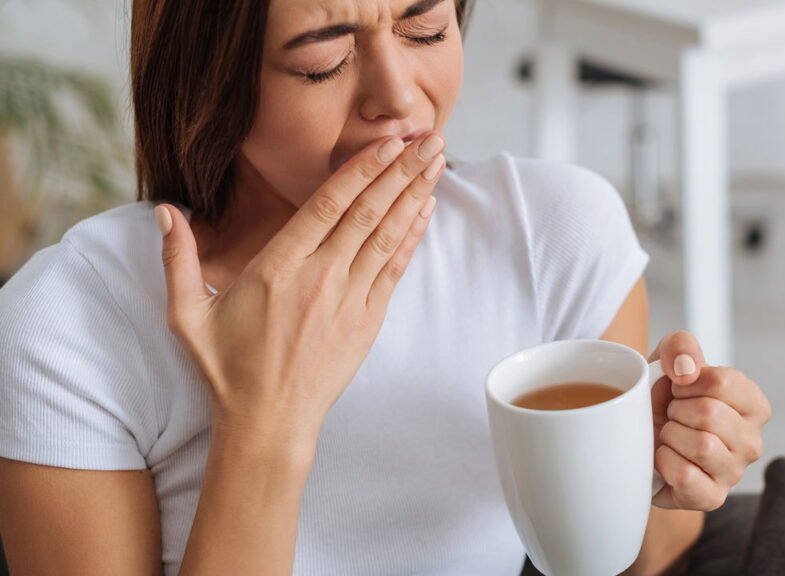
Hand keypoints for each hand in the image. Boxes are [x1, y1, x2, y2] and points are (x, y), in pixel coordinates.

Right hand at [156, 132, 446, 451]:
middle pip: (367, 212)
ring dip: (414, 196)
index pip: (326, 206)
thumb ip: (178, 260)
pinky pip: (394, 270)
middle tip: (430, 138)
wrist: (269, 423)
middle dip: (401, 171)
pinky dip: (412, 238)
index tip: (385, 142)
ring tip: (437, 163)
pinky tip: (425, 211)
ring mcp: (349, 300)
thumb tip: (165, 212)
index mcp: (278, 269)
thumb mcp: (187, 316)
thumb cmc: (227, 370)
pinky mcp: (367, 322)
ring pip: (387, 236)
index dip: (360, 171)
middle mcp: (320, 278)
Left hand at [648, 331, 770, 510]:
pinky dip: (665, 463)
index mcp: (753, 404)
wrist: (638, 436)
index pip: (722, 382)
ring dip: (670, 435)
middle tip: (671, 415)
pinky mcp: (712, 497)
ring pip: (700, 445)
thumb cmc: (664, 399)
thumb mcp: (670, 360)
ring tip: (669, 435)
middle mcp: (752, 440)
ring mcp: (734, 472)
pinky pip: (687, 476)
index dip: (686, 382)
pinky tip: (664, 458)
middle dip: (676, 410)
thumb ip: (680, 345)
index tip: (678, 389)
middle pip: (710, 413)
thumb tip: (687, 368)